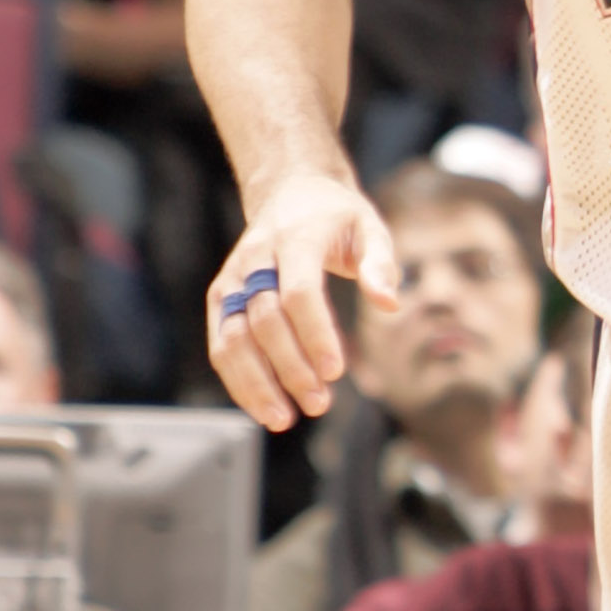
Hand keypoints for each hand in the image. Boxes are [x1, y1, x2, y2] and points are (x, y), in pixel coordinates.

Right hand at [207, 172, 399, 428]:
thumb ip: (381, 263)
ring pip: (232, 337)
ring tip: (285, 419)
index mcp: (295, 237)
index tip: (337, 372)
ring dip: (256, 383)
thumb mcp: (369, 227)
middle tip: (319, 404)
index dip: (315, 334)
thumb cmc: (337, 217)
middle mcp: (256, 258)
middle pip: (264, 320)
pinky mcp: (221, 297)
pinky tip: (263, 407)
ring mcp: (233, 279)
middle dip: (290, 367)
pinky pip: (221, 343)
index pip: (298, 291)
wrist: (290, 192)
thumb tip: (389, 304)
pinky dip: (238, 380)